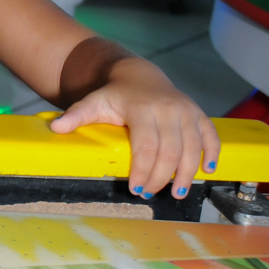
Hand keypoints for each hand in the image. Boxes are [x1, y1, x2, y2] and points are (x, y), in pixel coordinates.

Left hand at [49, 57, 219, 199]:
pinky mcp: (198, 114)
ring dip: (186, 173)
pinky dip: (212, 153)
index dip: (143, 170)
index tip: (136, 189)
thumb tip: (56, 128)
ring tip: (177, 192)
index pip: (146, 146)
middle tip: (151, 194)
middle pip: (170, 151)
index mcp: (143, 109)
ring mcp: (186, 111)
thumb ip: (77, 115)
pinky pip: (210, 136)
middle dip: (161, 177)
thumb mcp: (94, 102)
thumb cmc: (116, 95)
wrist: (139, 75)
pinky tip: (208, 170)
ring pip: (192, 147)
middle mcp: (169, 109)